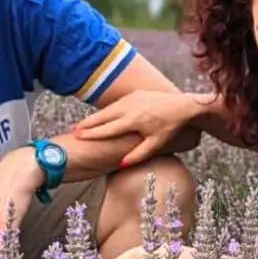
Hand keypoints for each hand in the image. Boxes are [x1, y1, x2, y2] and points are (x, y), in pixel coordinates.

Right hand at [72, 89, 198, 167]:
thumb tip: (121, 164)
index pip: (107, 129)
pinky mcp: (135, 94)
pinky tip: (101, 116)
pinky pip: (117, 104)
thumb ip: (139, 154)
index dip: (91, 133)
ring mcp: (131, 99)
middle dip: (87, 124)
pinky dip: (107, 110)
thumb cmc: (171, 127)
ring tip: (83, 125)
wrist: (184, 105)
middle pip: (102, 117)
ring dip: (95, 117)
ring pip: (108, 109)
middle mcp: (129, 108)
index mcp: (132, 121)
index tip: (78, 137)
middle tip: (73, 130)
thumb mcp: (156, 144)